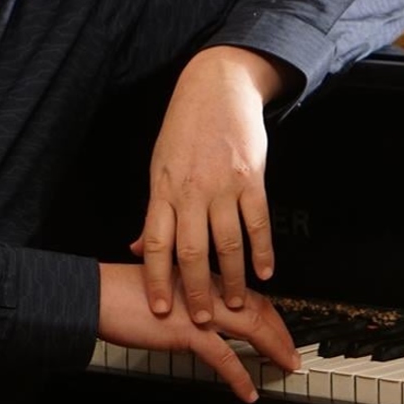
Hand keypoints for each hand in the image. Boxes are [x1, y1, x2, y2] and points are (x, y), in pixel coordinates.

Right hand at [97, 263, 299, 403]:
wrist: (97, 295)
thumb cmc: (120, 293)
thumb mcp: (160, 288)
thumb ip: (182, 298)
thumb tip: (192, 313)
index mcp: (202, 278)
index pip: (246, 294)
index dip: (268, 312)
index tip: (279, 327)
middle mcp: (207, 291)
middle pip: (259, 308)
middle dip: (281, 331)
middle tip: (292, 351)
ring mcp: (200, 311)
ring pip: (252, 328)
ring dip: (274, 349)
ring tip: (286, 366)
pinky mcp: (188, 332)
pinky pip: (224, 358)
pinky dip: (241, 377)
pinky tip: (248, 392)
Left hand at [137, 46, 284, 323]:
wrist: (217, 85)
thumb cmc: (185, 126)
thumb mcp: (159, 167)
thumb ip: (154, 212)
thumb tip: (137, 247)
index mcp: (163, 190)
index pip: (155, 245)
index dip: (157, 281)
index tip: (161, 309)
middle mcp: (191, 191)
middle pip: (192, 252)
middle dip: (196, 290)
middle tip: (204, 319)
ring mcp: (222, 184)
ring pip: (227, 242)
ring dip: (233, 278)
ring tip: (236, 302)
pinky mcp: (251, 177)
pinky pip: (258, 222)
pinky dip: (263, 250)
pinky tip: (265, 271)